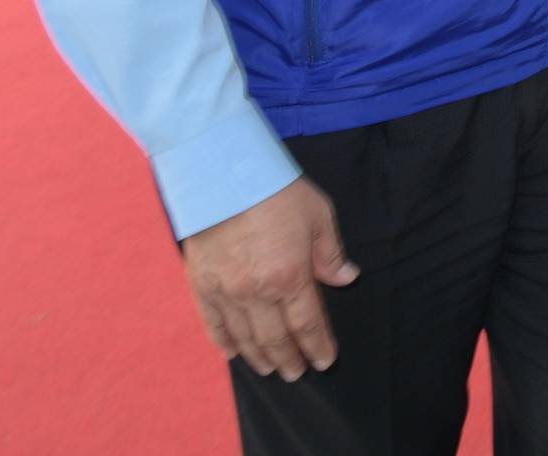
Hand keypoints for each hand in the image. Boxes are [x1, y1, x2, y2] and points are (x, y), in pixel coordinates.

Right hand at [182, 176, 358, 381]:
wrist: (222, 173)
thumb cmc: (276, 191)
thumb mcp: (318, 215)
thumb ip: (330, 253)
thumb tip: (347, 279)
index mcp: (290, 275)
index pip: (307, 323)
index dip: (317, 345)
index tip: (325, 361)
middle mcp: (256, 291)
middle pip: (275, 338)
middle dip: (289, 359)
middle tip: (297, 373)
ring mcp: (225, 291)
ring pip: (244, 337)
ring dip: (259, 357)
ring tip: (270, 370)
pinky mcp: (200, 284)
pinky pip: (213, 324)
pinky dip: (224, 342)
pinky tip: (234, 354)